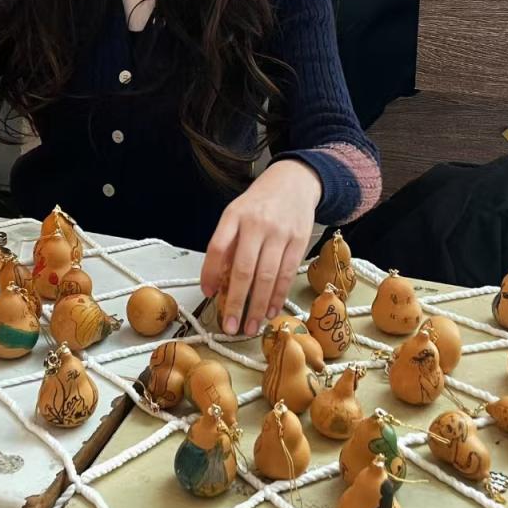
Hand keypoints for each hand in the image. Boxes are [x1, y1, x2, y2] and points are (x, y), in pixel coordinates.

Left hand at [200, 160, 321, 336]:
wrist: (294, 181)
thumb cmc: (260, 203)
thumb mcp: (236, 213)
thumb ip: (226, 244)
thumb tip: (216, 283)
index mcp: (235, 215)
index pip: (217, 247)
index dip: (209, 273)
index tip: (208, 294)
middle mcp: (257, 223)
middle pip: (244, 269)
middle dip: (236, 302)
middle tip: (229, 326)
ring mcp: (280, 232)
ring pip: (267, 276)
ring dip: (257, 306)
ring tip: (250, 327)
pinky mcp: (299, 241)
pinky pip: (286, 274)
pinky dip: (277, 296)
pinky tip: (270, 311)